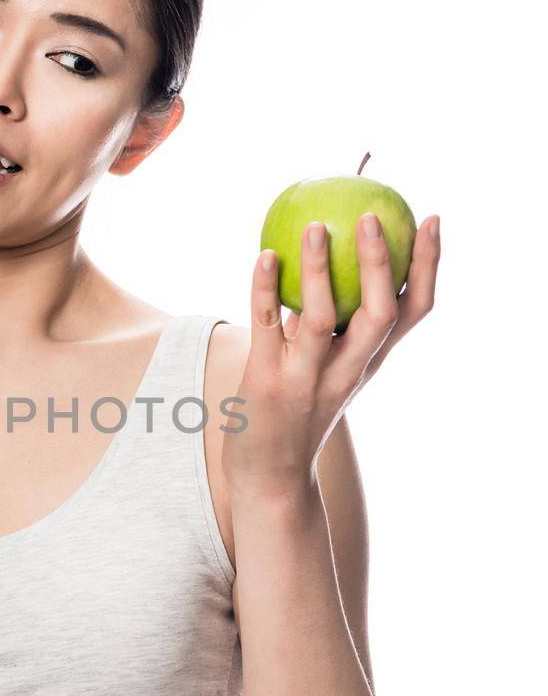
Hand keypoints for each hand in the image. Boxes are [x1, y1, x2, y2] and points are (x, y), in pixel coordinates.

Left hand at [221, 211, 440, 501]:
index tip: (431, 220)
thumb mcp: (328, 371)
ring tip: (315, 225)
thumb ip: (333, 329)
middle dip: (382, 263)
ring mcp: (307, 378)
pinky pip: (267, 326)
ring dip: (319, 269)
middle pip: (381, 313)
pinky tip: (264, 254)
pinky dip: (266, 288)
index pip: (414, 312)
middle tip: (372, 216)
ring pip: (323, 318)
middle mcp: (347, 371)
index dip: (428, 266)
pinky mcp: (266, 382)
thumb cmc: (297, 414)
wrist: (271, 480)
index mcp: (368, 363)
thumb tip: (325, 263)